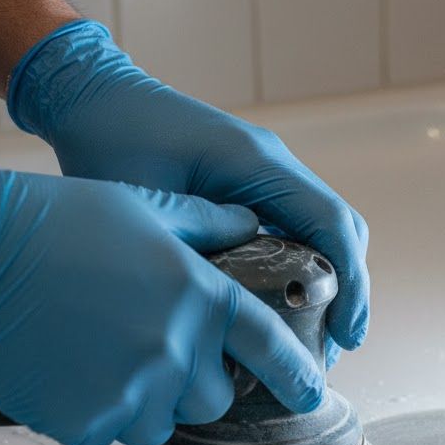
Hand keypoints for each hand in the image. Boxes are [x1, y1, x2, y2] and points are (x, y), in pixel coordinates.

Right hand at [0, 168, 324, 444]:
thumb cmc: (50, 223)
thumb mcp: (139, 205)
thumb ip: (205, 222)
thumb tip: (250, 222)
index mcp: (199, 295)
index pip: (270, 347)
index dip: (297, 375)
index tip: (311, 394)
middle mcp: (176, 348)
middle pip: (216, 399)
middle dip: (197, 383)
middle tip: (155, 350)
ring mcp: (132, 390)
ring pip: (165, 421)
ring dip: (149, 401)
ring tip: (104, 354)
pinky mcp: (87, 422)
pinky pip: (114, 432)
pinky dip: (101, 413)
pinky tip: (72, 371)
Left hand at [7, 20, 368, 368]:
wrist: (94, 96)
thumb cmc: (109, 141)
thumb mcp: (145, 203)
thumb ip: (192, 249)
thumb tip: (234, 315)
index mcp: (258, 161)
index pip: (332, 223)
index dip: (350, 283)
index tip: (347, 335)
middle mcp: (275, 166)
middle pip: (341, 232)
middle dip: (348, 291)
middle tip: (334, 348)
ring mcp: (269, 177)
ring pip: (326, 235)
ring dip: (330, 285)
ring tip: (314, 339)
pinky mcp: (257, 190)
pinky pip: (299, 233)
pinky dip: (304, 273)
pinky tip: (286, 310)